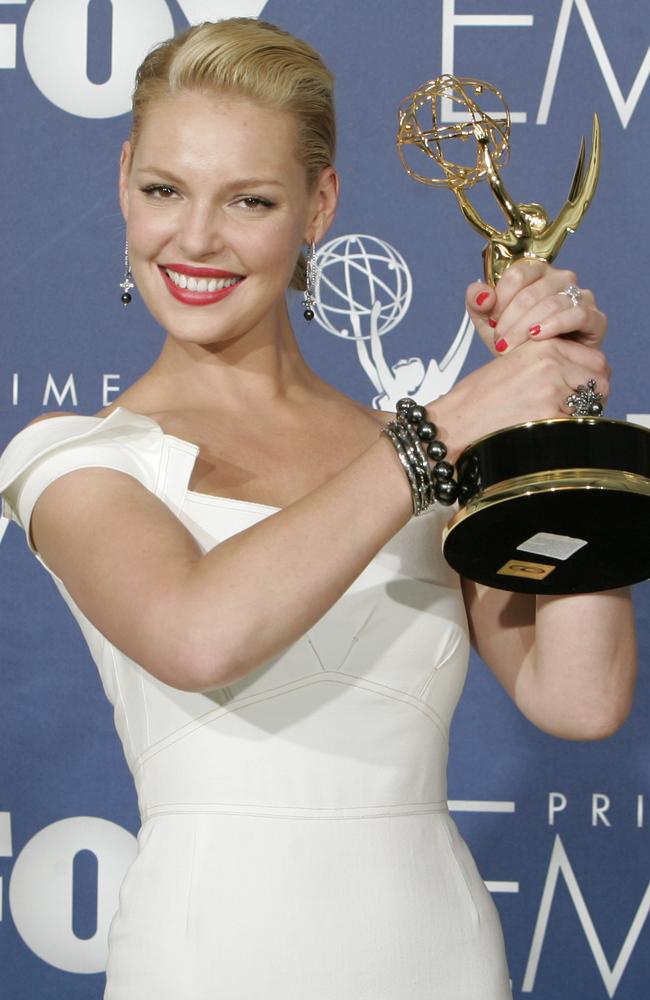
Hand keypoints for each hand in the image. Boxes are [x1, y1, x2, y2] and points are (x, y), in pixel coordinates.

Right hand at [430, 336, 610, 461]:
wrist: (454, 423)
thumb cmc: (476, 400)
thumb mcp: (514, 363)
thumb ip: (549, 363)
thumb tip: (583, 376)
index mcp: (543, 345)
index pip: (594, 358)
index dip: (590, 376)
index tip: (579, 388)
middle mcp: (550, 363)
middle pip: (600, 378)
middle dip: (593, 394)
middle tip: (575, 407)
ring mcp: (551, 390)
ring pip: (592, 403)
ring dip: (581, 414)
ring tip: (554, 419)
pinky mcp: (549, 417)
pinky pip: (577, 426)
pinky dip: (567, 432)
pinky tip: (544, 432)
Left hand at [466, 259, 606, 355]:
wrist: (540, 370)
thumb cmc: (517, 342)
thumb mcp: (489, 323)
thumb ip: (478, 303)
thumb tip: (481, 293)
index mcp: (535, 272)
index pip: (518, 274)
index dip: (501, 299)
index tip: (492, 321)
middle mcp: (560, 279)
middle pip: (532, 292)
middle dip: (511, 320)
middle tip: (500, 341)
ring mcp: (580, 296)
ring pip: (552, 303)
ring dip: (527, 327)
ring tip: (512, 346)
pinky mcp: (595, 318)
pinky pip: (578, 314)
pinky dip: (555, 325)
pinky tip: (538, 337)